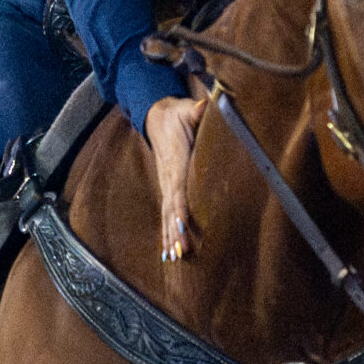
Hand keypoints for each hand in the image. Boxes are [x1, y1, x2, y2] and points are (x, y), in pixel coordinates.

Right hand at [143, 94, 203, 261]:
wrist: (157, 116)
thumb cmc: (177, 113)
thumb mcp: (187, 109)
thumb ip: (196, 111)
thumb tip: (205, 105)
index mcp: (175, 162)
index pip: (177, 189)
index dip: (179, 207)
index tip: (181, 224)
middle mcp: (168, 177)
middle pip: (170, 209)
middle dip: (174, 231)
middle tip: (180, 252)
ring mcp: (166, 184)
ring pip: (166, 215)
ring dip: (170, 236)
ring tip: (174, 258)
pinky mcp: (167, 188)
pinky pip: (166, 213)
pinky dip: (167, 232)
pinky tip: (169, 251)